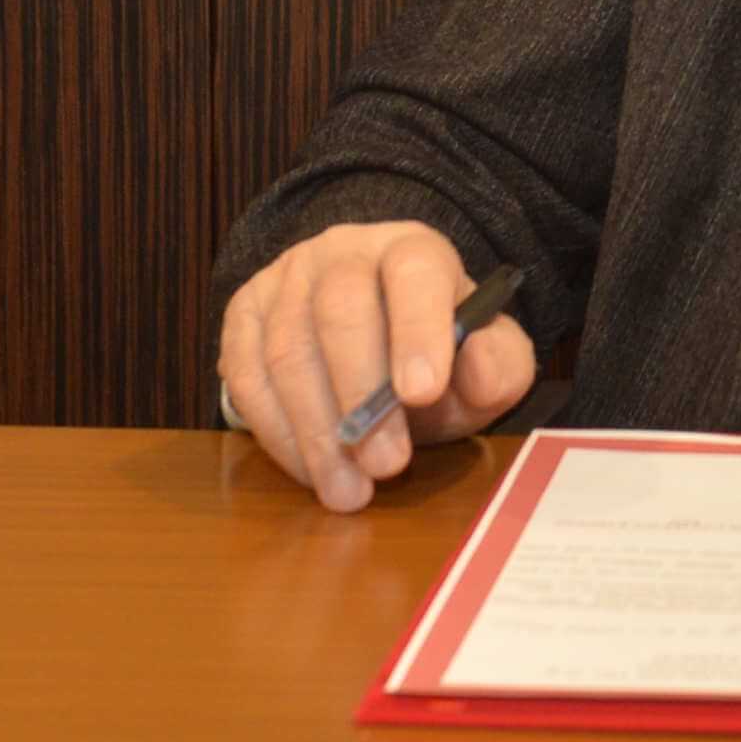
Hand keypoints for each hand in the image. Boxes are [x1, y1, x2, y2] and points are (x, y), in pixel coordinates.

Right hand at [218, 222, 537, 510]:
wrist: (376, 341)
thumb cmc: (437, 355)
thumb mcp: (487, 359)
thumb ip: (496, 364)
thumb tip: (477, 373)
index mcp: (412, 250)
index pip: (414, 272)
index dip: (416, 329)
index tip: (422, 394)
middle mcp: (343, 252)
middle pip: (339, 307)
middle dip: (361, 394)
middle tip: (388, 465)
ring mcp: (285, 281)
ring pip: (287, 348)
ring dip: (316, 430)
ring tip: (349, 491)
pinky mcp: (244, 316)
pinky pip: (247, 375)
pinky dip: (276, 432)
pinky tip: (309, 472)